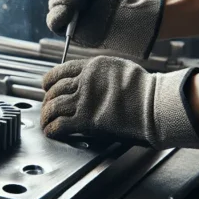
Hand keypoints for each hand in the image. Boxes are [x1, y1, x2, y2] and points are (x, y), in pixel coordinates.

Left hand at [40, 56, 198, 149]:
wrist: (153, 104)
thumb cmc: (144, 89)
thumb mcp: (120, 68)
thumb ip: (101, 72)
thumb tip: (93, 77)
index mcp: (92, 67)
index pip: (60, 71)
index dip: (50, 81)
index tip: (46, 87)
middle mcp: (84, 82)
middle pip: (54, 90)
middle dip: (48, 101)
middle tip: (47, 108)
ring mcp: (83, 101)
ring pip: (53, 107)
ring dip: (46, 116)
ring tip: (46, 122)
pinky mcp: (85, 120)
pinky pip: (60, 124)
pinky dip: (52, 129)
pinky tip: (51, 132)